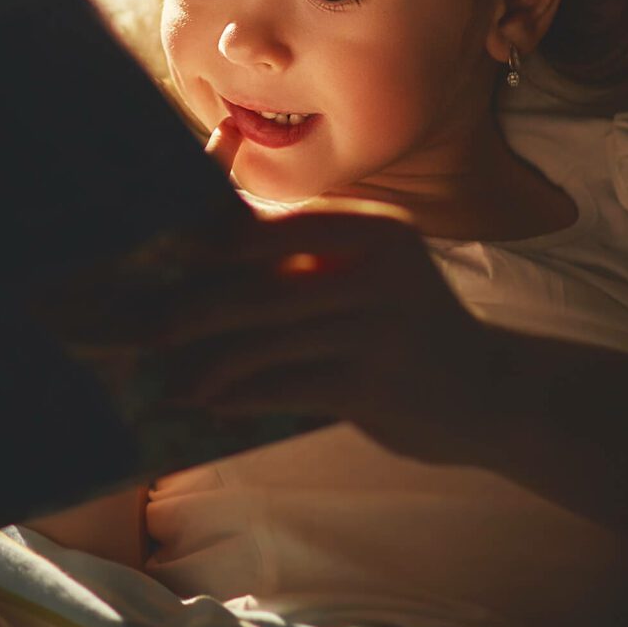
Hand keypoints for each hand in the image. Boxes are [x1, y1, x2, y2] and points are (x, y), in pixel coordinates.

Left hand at [146, 200, 509, 464]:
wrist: (492, 392)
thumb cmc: (404, 323)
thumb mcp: (369, 268)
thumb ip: (301, 252)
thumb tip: (198, 240)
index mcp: (368, 228)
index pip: (267, 224)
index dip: (202, 240)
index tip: (148, 255)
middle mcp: (375, 269)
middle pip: (254, 286)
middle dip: (187, 309)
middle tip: (135, 327)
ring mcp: (375, 328)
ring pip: (262, 340)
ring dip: (205, 362)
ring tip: (167, 376)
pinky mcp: (372, 385)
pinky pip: (282, 386)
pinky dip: (237, 395)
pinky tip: (207, 401)